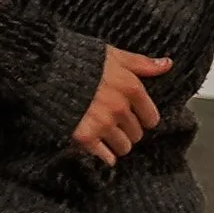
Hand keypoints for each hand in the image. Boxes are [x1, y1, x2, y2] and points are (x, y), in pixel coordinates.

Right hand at [71, 46, 171, 165]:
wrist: (46, 69)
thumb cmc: (81, 59)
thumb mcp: (114, 55)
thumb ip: (141, 63)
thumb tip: (167, 64)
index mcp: (131, 89)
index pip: (151, 118)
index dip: (144, 118)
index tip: (135, 117)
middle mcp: (120, 109)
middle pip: (137, 134)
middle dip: (128, 130)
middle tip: (116, 124)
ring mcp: (103, 124)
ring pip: (124, 147)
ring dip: (117, 144)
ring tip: (107, 135)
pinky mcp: (85, 137)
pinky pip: (106, 157)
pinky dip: (105, 156)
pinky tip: (100, 149)